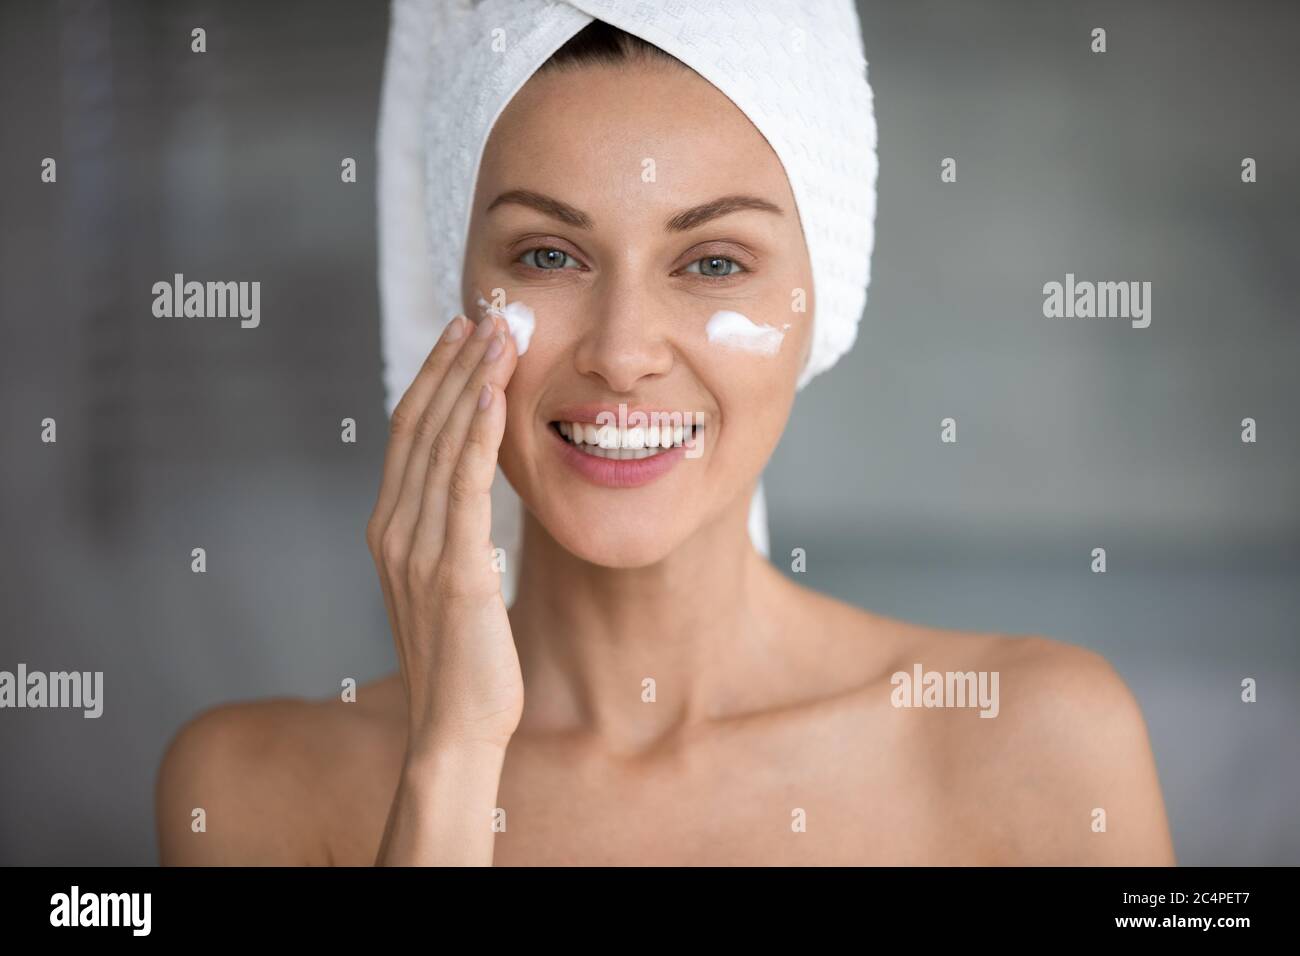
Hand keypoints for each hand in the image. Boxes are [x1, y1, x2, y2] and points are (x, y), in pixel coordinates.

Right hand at [366, 312, 522, 753]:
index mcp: (388, 529)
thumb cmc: (462, 660)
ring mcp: (416, 547)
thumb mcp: (445, 583)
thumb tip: (469, 490)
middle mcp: (393, 530)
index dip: (432, 378)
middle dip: (451, 364)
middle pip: (418, 426)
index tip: (460, 335)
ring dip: (468, 383)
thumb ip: (447, 532)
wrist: (455, 727)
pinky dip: (475, 434)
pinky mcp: (452, 567)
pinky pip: (462, 486)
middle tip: (482, 314)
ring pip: (439, 444)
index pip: (407, 434)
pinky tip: (493, 394)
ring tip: (495, 334)